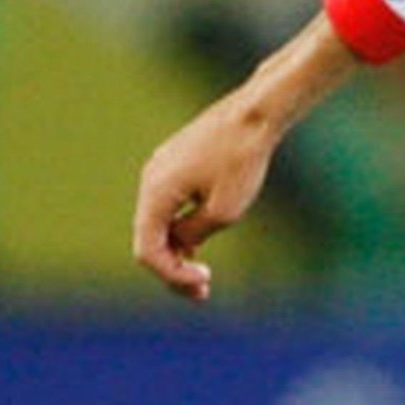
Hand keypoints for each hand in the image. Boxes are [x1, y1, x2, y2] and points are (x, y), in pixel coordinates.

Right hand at [131, 94, 279, 301]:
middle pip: (150, 237)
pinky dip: (182, 225)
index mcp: (155, 193)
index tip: (205, 282)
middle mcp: (150, 179)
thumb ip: (195, 234)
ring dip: (179, 248)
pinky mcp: (176, 160)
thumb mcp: (224, 211)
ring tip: (203, 274)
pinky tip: (201, 241)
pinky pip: (171, 203)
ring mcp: (162, 167)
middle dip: (174, 268)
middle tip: (203, 292)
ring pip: (160, 220)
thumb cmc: (243, 160)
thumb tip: (183, 245)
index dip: (172, 275)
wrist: (256, 113)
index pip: (148, 250)